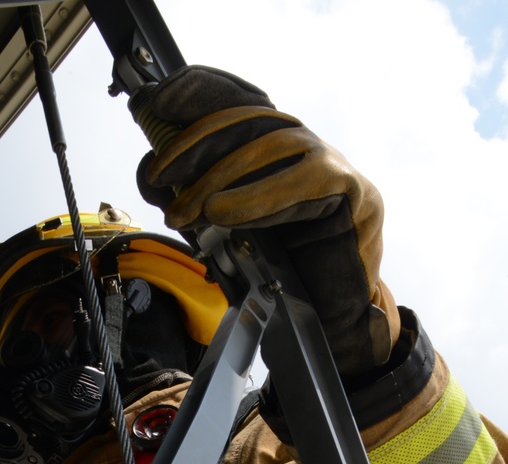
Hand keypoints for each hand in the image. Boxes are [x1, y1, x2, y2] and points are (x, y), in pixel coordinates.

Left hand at [138, 66, 400, 377]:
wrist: (329, 324)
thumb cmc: (280, 280)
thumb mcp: (224, 234)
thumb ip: (195, 202)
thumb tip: (154, 173)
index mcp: (272, 153)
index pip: (238, 106)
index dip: (199, 95)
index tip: (156, 104)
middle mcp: (302, 149)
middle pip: (249, 120)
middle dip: (196, 144)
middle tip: (159, 178)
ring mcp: (331, 165)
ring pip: (272, 143)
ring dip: (220, 175)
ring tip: (187, 210)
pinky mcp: (354, 192)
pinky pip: (305, 179)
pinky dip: (259, 195)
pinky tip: (224, 213)